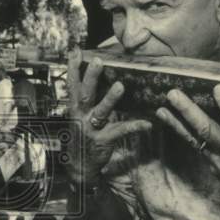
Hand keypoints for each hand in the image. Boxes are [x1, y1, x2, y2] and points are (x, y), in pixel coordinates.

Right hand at [66, 49, 151, 184]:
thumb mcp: (80, 117)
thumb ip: (87, 101)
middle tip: (98, 61)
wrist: (80, 168)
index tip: (75, 52)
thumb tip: (96, 80)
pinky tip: (147, 124)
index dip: (73, 69)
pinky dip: (134, 126)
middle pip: (85, 94)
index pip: (72, 86)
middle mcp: (81, 117)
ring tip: (120, 86)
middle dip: (91, 77)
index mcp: (75, 109)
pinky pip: (120, 131)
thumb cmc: (83, 137)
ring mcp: (91, 129)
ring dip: (110, 98)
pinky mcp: (103, 140)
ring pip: (101, 111)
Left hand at [156, 83, 219, 215]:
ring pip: (195, 139)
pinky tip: (170, 120)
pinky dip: (182, 132)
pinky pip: (196, 146)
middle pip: (208, 131)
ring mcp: (219, 162)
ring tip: (162, 108)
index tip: (219, 87)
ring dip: (177, 122)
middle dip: (189, 111)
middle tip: (174, 94)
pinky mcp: (212, 166)